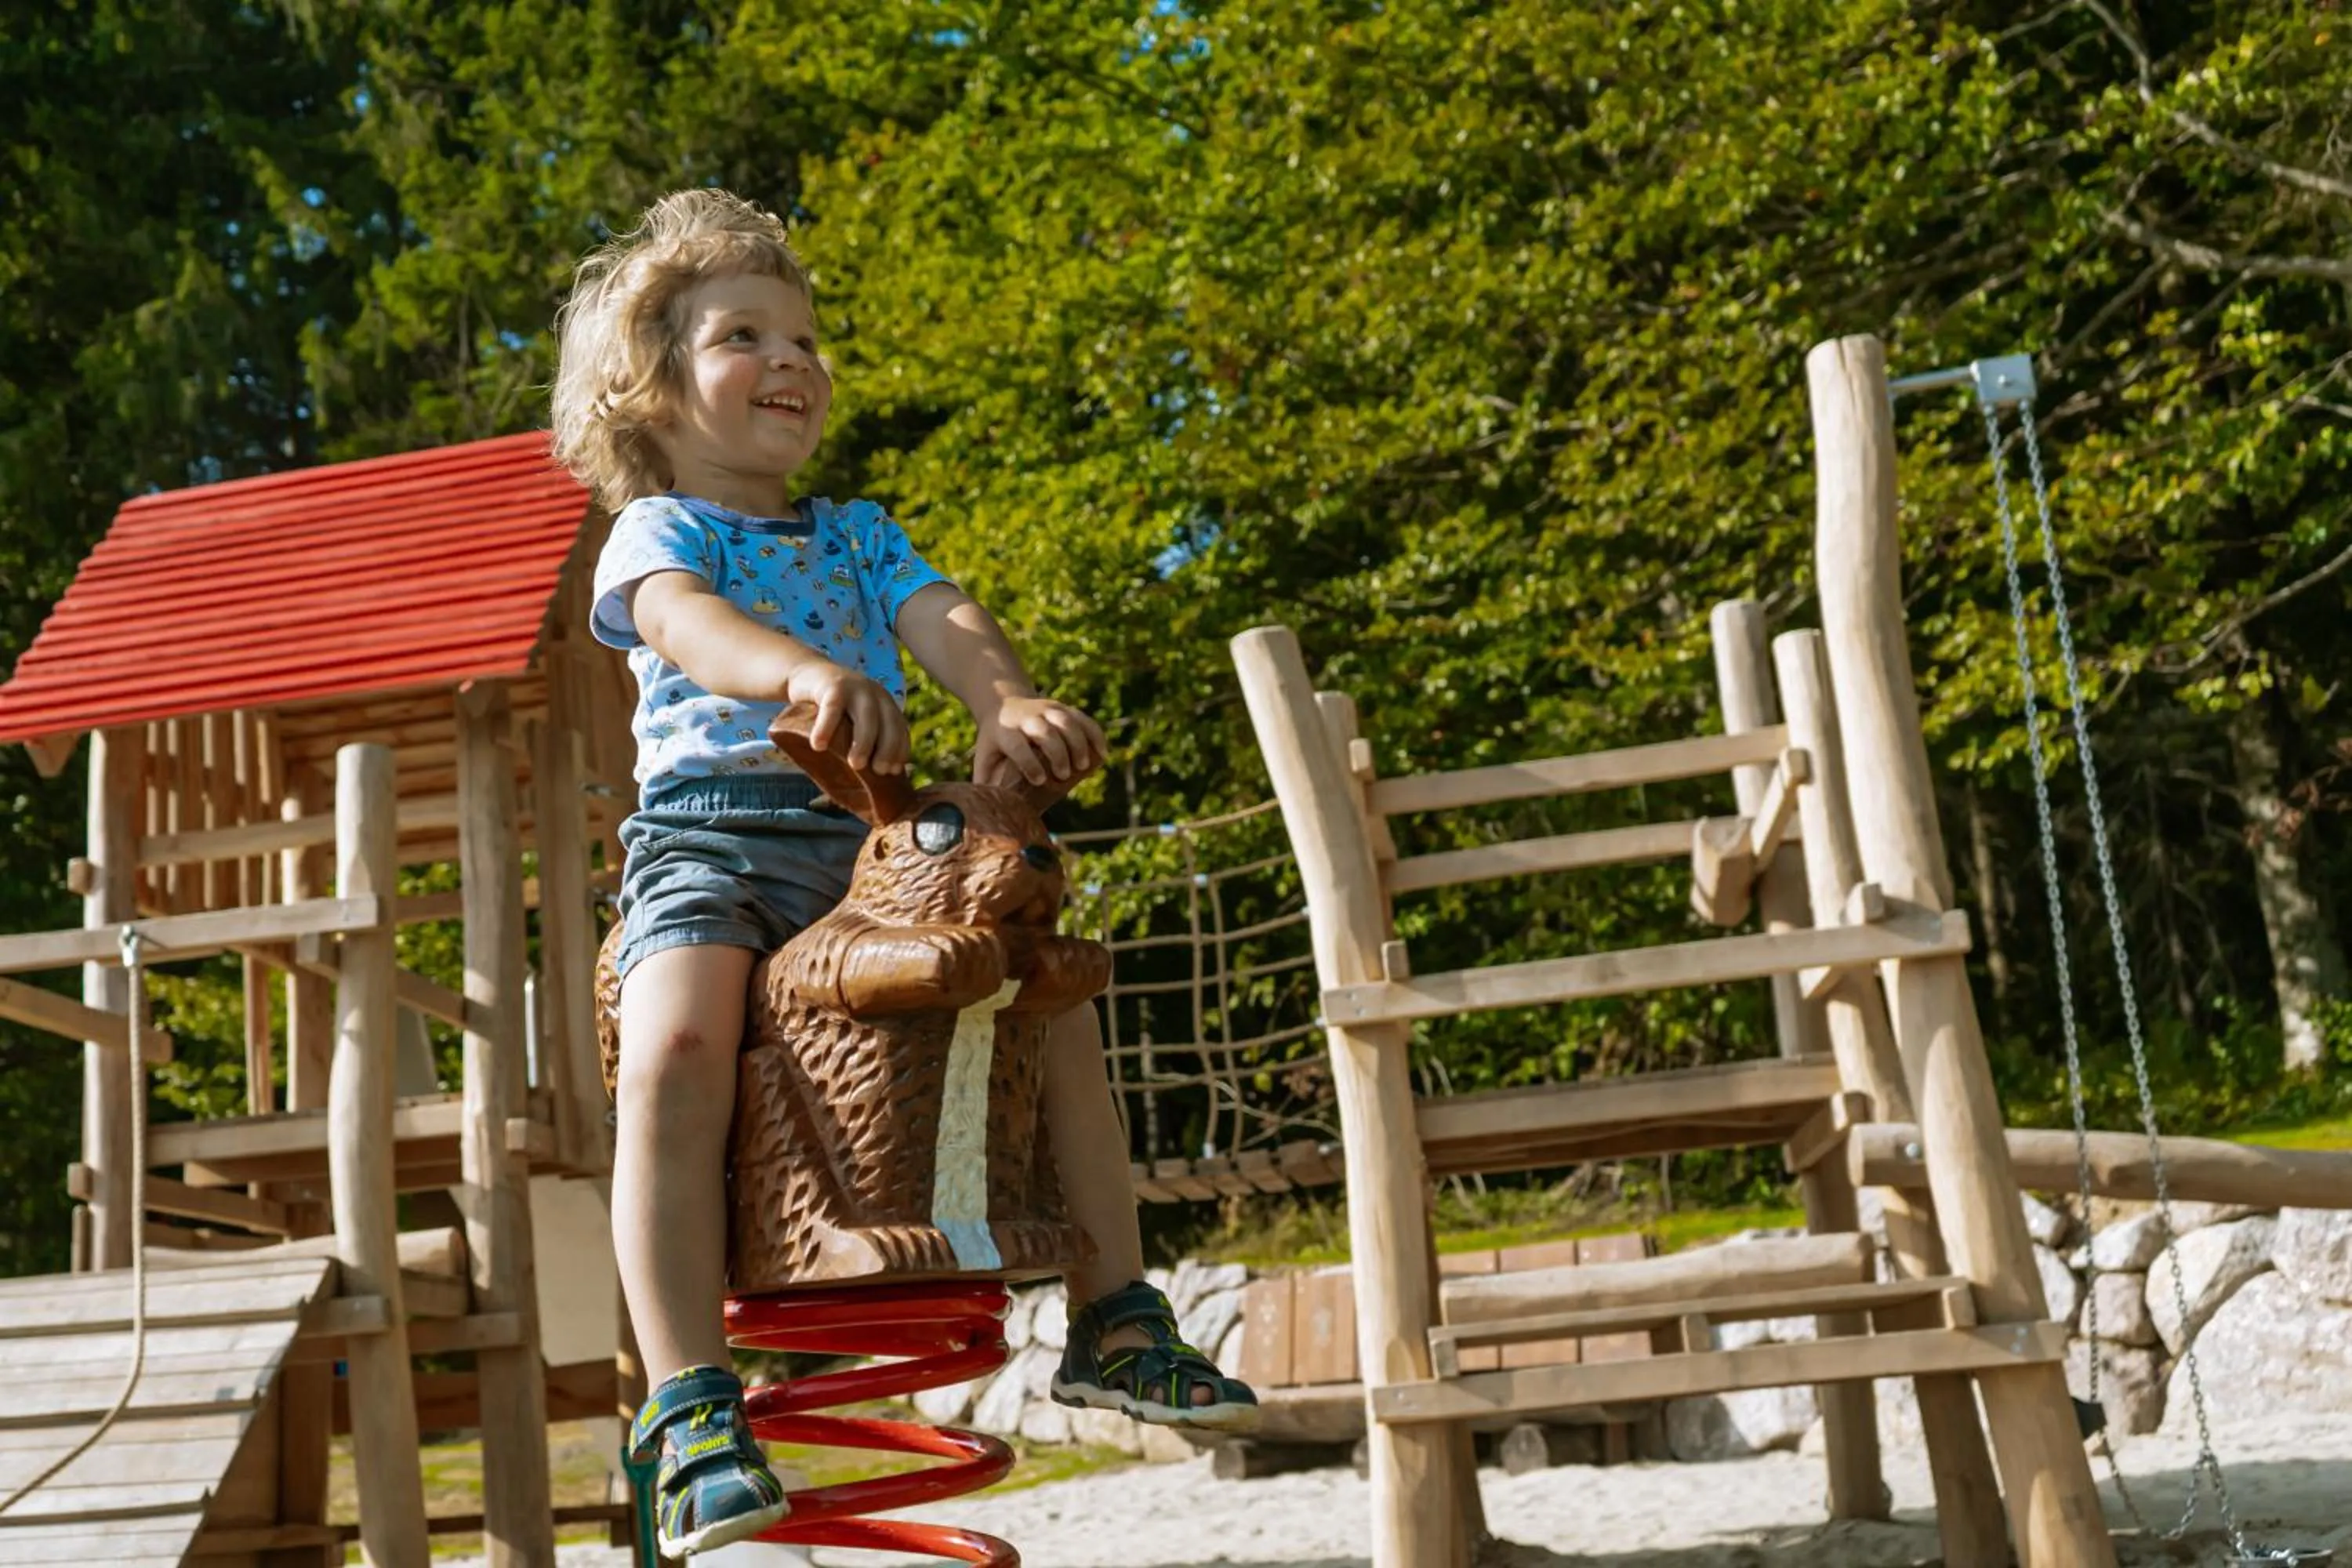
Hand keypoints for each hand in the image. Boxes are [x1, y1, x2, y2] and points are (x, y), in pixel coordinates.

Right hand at [785, 661, 910, 773]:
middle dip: (887, 749)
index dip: (900, 750)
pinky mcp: (832, 685)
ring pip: (867, 716)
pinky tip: (819, 746)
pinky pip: (832, 708)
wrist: (807, 674)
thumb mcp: (851, 721)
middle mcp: (875, 694)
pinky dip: (826, 728)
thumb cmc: (831, 708)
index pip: (900, 729)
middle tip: (878, 772)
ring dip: (864, 742)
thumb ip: (862, 739)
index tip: (893, 771)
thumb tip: (869, 781)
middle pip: (889, 724)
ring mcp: (856, 687)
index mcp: (885, 704)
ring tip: (856, 765)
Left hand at [974, 695, 1106, 789]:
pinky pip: (1083, 718)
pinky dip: (1095, 734)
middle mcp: (1027, 717)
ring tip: (1083, 766)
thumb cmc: (995, 741)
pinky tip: (1102, 753)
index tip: (1039, 780)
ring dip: (1078, 743)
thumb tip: (987, 813)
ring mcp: (1047, 709)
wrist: (1003, 703)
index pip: (1018, 745)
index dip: (1029, 762)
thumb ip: (985, 782)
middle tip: (1064, 774)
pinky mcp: (1064, 708)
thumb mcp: (985, 756)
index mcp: (1006, 731)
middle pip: (1045, 731)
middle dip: (1057, 752)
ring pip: (1066, 721)